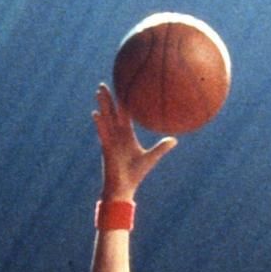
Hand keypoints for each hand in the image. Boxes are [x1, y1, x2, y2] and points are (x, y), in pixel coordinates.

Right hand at [93, 84, 176, 198]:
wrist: (124, 188)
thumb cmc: (135, 174)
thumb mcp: (151, 158)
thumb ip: (161, 148)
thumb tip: (174, 139)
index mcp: (126, 135)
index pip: (124, 115)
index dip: (123, 102)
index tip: (122, 89)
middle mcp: (117, 135)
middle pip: (112, 113)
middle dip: (108, 99)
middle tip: (104, 83)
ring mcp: (110, 140)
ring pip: (106, 118)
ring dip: (102, 105)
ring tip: (99, 91)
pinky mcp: (107, 148)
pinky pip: (103, 133)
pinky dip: (100, 124)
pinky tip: (95, 114)